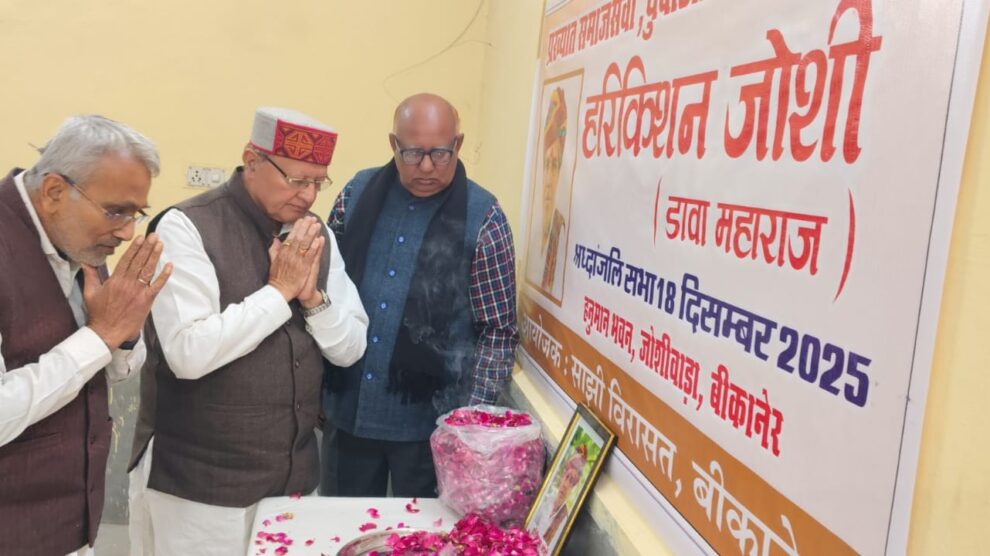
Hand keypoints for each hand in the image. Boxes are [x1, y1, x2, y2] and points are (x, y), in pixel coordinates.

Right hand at [85, 234, 172, 350]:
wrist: (107, 332)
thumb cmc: (98, 313)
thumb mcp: (90, 292)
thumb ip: (90, 275)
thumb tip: (85, 261)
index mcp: (115, 280)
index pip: (126, 260)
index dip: (135, 248)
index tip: (140, 238)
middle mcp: (127, 284)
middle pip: (139, 262)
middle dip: (147, 247)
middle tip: (154, 235)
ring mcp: (138, 292)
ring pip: (148, 270)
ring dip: (155, 256)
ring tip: (160, 244)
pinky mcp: (146, 300)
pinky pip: (157, 285)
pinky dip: (164, 275)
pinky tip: (169, 265)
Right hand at [268, 216, 323, 301]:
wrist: (280, 291)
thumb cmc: (277, 277)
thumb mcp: (272, 262)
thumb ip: (274, 250)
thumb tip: (276, 239)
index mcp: (283, 252)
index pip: (291, 237)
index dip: (297, 227)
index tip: (302, 219)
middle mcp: (290, 254)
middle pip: (299, 238)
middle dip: (306, 227)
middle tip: (312, 218)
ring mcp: (297, 261)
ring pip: (305, 245)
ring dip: (312, 234)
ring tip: (317, 225)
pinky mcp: (304, 268)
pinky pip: (310, 256)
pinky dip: (315, 248)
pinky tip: (319, 240)